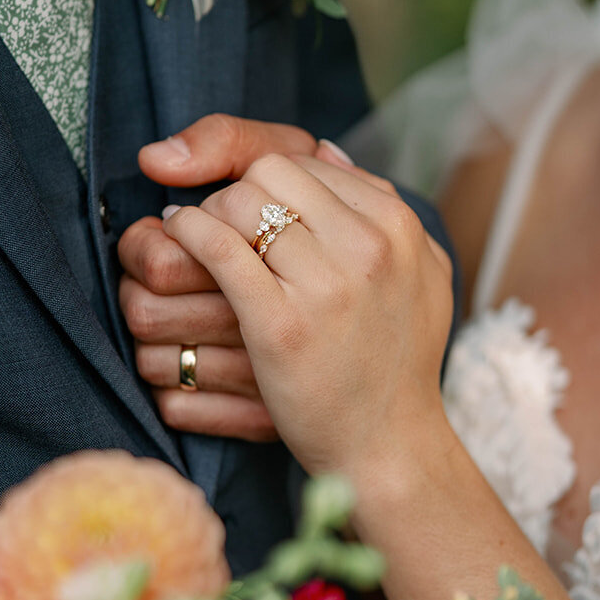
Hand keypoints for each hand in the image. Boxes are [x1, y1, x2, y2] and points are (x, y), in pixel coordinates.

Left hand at [159, 153, 453, 481]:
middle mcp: (369, 246)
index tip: (246, 206)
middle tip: (218, 224)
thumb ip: (382, 211)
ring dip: (206, 216)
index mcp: (399, 225)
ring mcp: (326, 284)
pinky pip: (218, 247)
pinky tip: (180, 244)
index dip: (265, 179)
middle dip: (234, 194)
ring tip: (194, 240)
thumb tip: (326, 153)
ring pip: (239, 204)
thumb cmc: (398, 363)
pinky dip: (189, 235)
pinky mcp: (280, 324)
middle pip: (269, 174)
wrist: (391, 446)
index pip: (308, 160)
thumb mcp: (419, 273)